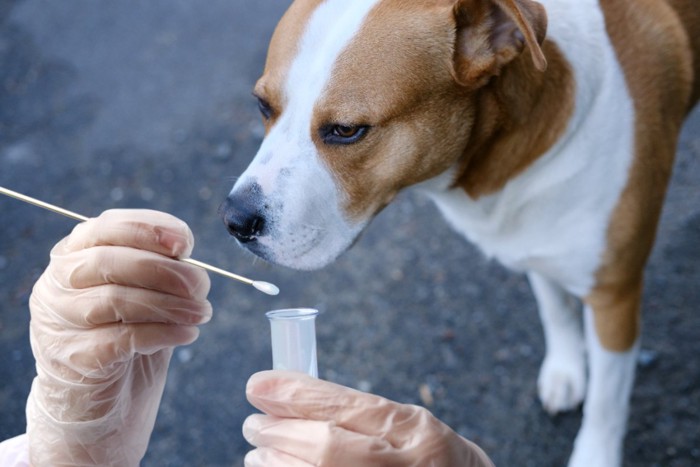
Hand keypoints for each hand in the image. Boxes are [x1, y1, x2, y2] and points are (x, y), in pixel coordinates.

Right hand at [26, 209, 211, 465]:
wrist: (100, 402)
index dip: (149, 229)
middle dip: (165, 270)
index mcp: (73, 256)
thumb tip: (188, 258)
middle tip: (201, 285)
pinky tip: (187, 334)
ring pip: (115, 299)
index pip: (106, 227)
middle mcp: (57, 285)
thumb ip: (157, 269)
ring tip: (202, 313)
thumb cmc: (125, 337)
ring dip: (170, 304)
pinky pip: (122, 338)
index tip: (185, 243)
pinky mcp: (74, 359)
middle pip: (109, 261)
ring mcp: (59, 323)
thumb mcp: (141, 294)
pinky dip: (163, 333)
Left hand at [243, 371, 493, 466]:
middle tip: (253, 425)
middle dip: (281, 433)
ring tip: (257, 454)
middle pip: (328, 449)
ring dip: (276, 464)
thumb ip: (358, 414)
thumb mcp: (407, 428)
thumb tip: (288, 396)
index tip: (258, 385)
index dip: (298, 396)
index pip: (348, 409)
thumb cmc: (427, 461)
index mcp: (417, 435)